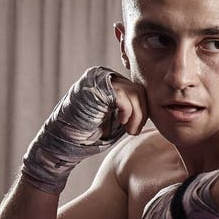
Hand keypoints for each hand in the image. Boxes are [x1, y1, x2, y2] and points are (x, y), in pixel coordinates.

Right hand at [21, 67, 147, 193]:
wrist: (64, 142)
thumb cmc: (90, 133)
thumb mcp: (116, 118)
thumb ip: (131, 109)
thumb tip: (154, 108)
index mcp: (110, 82)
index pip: (138, 91)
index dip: (143, 111)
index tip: (135, 128)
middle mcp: (104, 76)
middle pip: (139, 90)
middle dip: (142, 114)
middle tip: (133, 131)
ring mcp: (98, 79)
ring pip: (135, 93)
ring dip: (137, 116)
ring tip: (129, 130)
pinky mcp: (96, 87)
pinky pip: (123, 96)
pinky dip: (128, 112)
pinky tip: (122, 123)